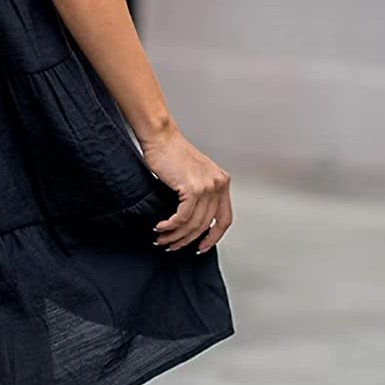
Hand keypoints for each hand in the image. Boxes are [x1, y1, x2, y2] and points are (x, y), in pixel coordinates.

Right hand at [140, 124, 231, 254]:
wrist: (160, 137)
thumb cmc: (171, 153)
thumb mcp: (193, 175)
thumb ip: (198, 195)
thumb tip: (191, 223)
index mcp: (222, 182)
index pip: (224, 219)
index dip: (213, 237)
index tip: (202, 246)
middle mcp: (218, 185)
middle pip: (206, 225)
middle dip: (187, 240)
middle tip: (172, 245)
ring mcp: (207, 186)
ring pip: (193, 223)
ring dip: (175, 235)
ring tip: (162, 238)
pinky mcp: (193, 188)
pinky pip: (182, 217)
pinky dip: (170, 226)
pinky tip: (161, 227)